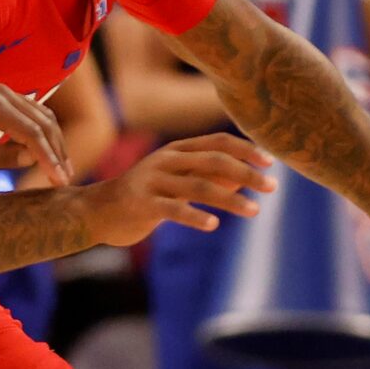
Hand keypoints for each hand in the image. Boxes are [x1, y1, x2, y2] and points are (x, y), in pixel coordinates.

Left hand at [0, 83, 71, 182]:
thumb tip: (31, 159)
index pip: (32, 134)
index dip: (49, 158)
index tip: (60, 180)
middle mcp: (3, 94)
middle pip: (44, 122)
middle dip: (58, 151)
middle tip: (66, 179)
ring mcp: (5, 91)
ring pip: (42, 115)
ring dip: (55, 141)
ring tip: (62, 168)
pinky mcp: (3, 95)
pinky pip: (32, 112)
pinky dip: (43, 131)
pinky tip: (46, 152)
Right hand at [79, 133, 275, 246]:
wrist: (98, 211)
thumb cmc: (145, 195)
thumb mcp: (177, 179)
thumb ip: (208, 176)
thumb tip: (246, 177)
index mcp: (177, 149)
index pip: (218, 142)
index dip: (246, 150)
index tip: (271, 163)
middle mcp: (166, 160)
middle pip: (214, 161)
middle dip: (246, 174)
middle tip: (272, 188)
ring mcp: (152, 180)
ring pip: (199, 186)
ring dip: (231, 199)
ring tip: (254, 211)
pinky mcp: (142, 204)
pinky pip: (174, 210)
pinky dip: (196, 217)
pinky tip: (214, 226)